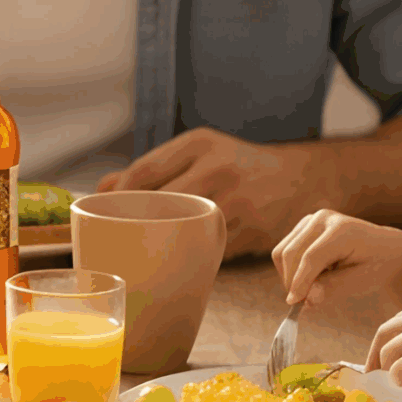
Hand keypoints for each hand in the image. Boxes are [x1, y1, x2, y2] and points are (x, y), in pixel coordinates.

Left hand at [98, 130, 315, 258]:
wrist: (301, 178)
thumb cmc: (237, 165)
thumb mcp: (198, 152)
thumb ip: (153, 168)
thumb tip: (101, 189)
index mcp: (199, 144)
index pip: (144, 171)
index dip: (117, 196)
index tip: (102, 211)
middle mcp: (217, 168)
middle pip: (159, 202)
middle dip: (134, 222)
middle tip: (117, 236)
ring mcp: (236, 200)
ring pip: (183, 230)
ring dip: (161, 243)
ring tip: (144, 249)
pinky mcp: (251, 231)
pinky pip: (209, 249)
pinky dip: (192, 254)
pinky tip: (180, 256)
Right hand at [274, 211, 401, 314]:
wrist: (385, 249)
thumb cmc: (376, 266)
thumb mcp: (361, 281)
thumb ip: (332, 288)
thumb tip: (307, 299)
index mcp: (342, 230)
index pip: (311, 257)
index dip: (300, 282)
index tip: (294, 304)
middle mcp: (323, 218)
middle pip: (291, 253)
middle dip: (292, 281)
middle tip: (302, 303)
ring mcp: (311, 219)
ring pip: (283, 252)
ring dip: (290, 275)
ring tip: (312, 288)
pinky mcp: (303, 226)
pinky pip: (285, 250)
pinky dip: (292, 269)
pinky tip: (312, 276)